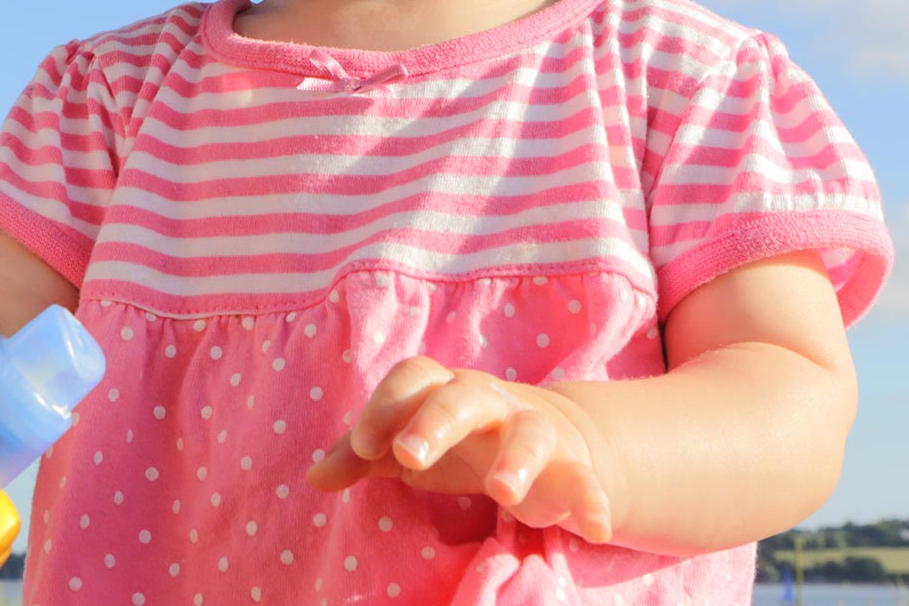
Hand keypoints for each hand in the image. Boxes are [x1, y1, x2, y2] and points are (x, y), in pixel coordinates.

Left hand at [305, 356, 614, 541]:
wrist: (546, 435)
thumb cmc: (457, 439)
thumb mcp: (406, 444)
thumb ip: (362, 457)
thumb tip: (313, 477)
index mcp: (442, 391)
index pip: (413, 378)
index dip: (385, 406)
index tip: (363, 446)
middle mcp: (488, 402)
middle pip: (463, 395)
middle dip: (436, 422)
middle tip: (409, 454)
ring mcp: (533, 428)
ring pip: (528, 432)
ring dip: (517, 460)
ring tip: (504, 494)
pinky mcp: (571, 464)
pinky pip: (585, 478)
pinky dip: (592, 500)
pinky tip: (594, 530)